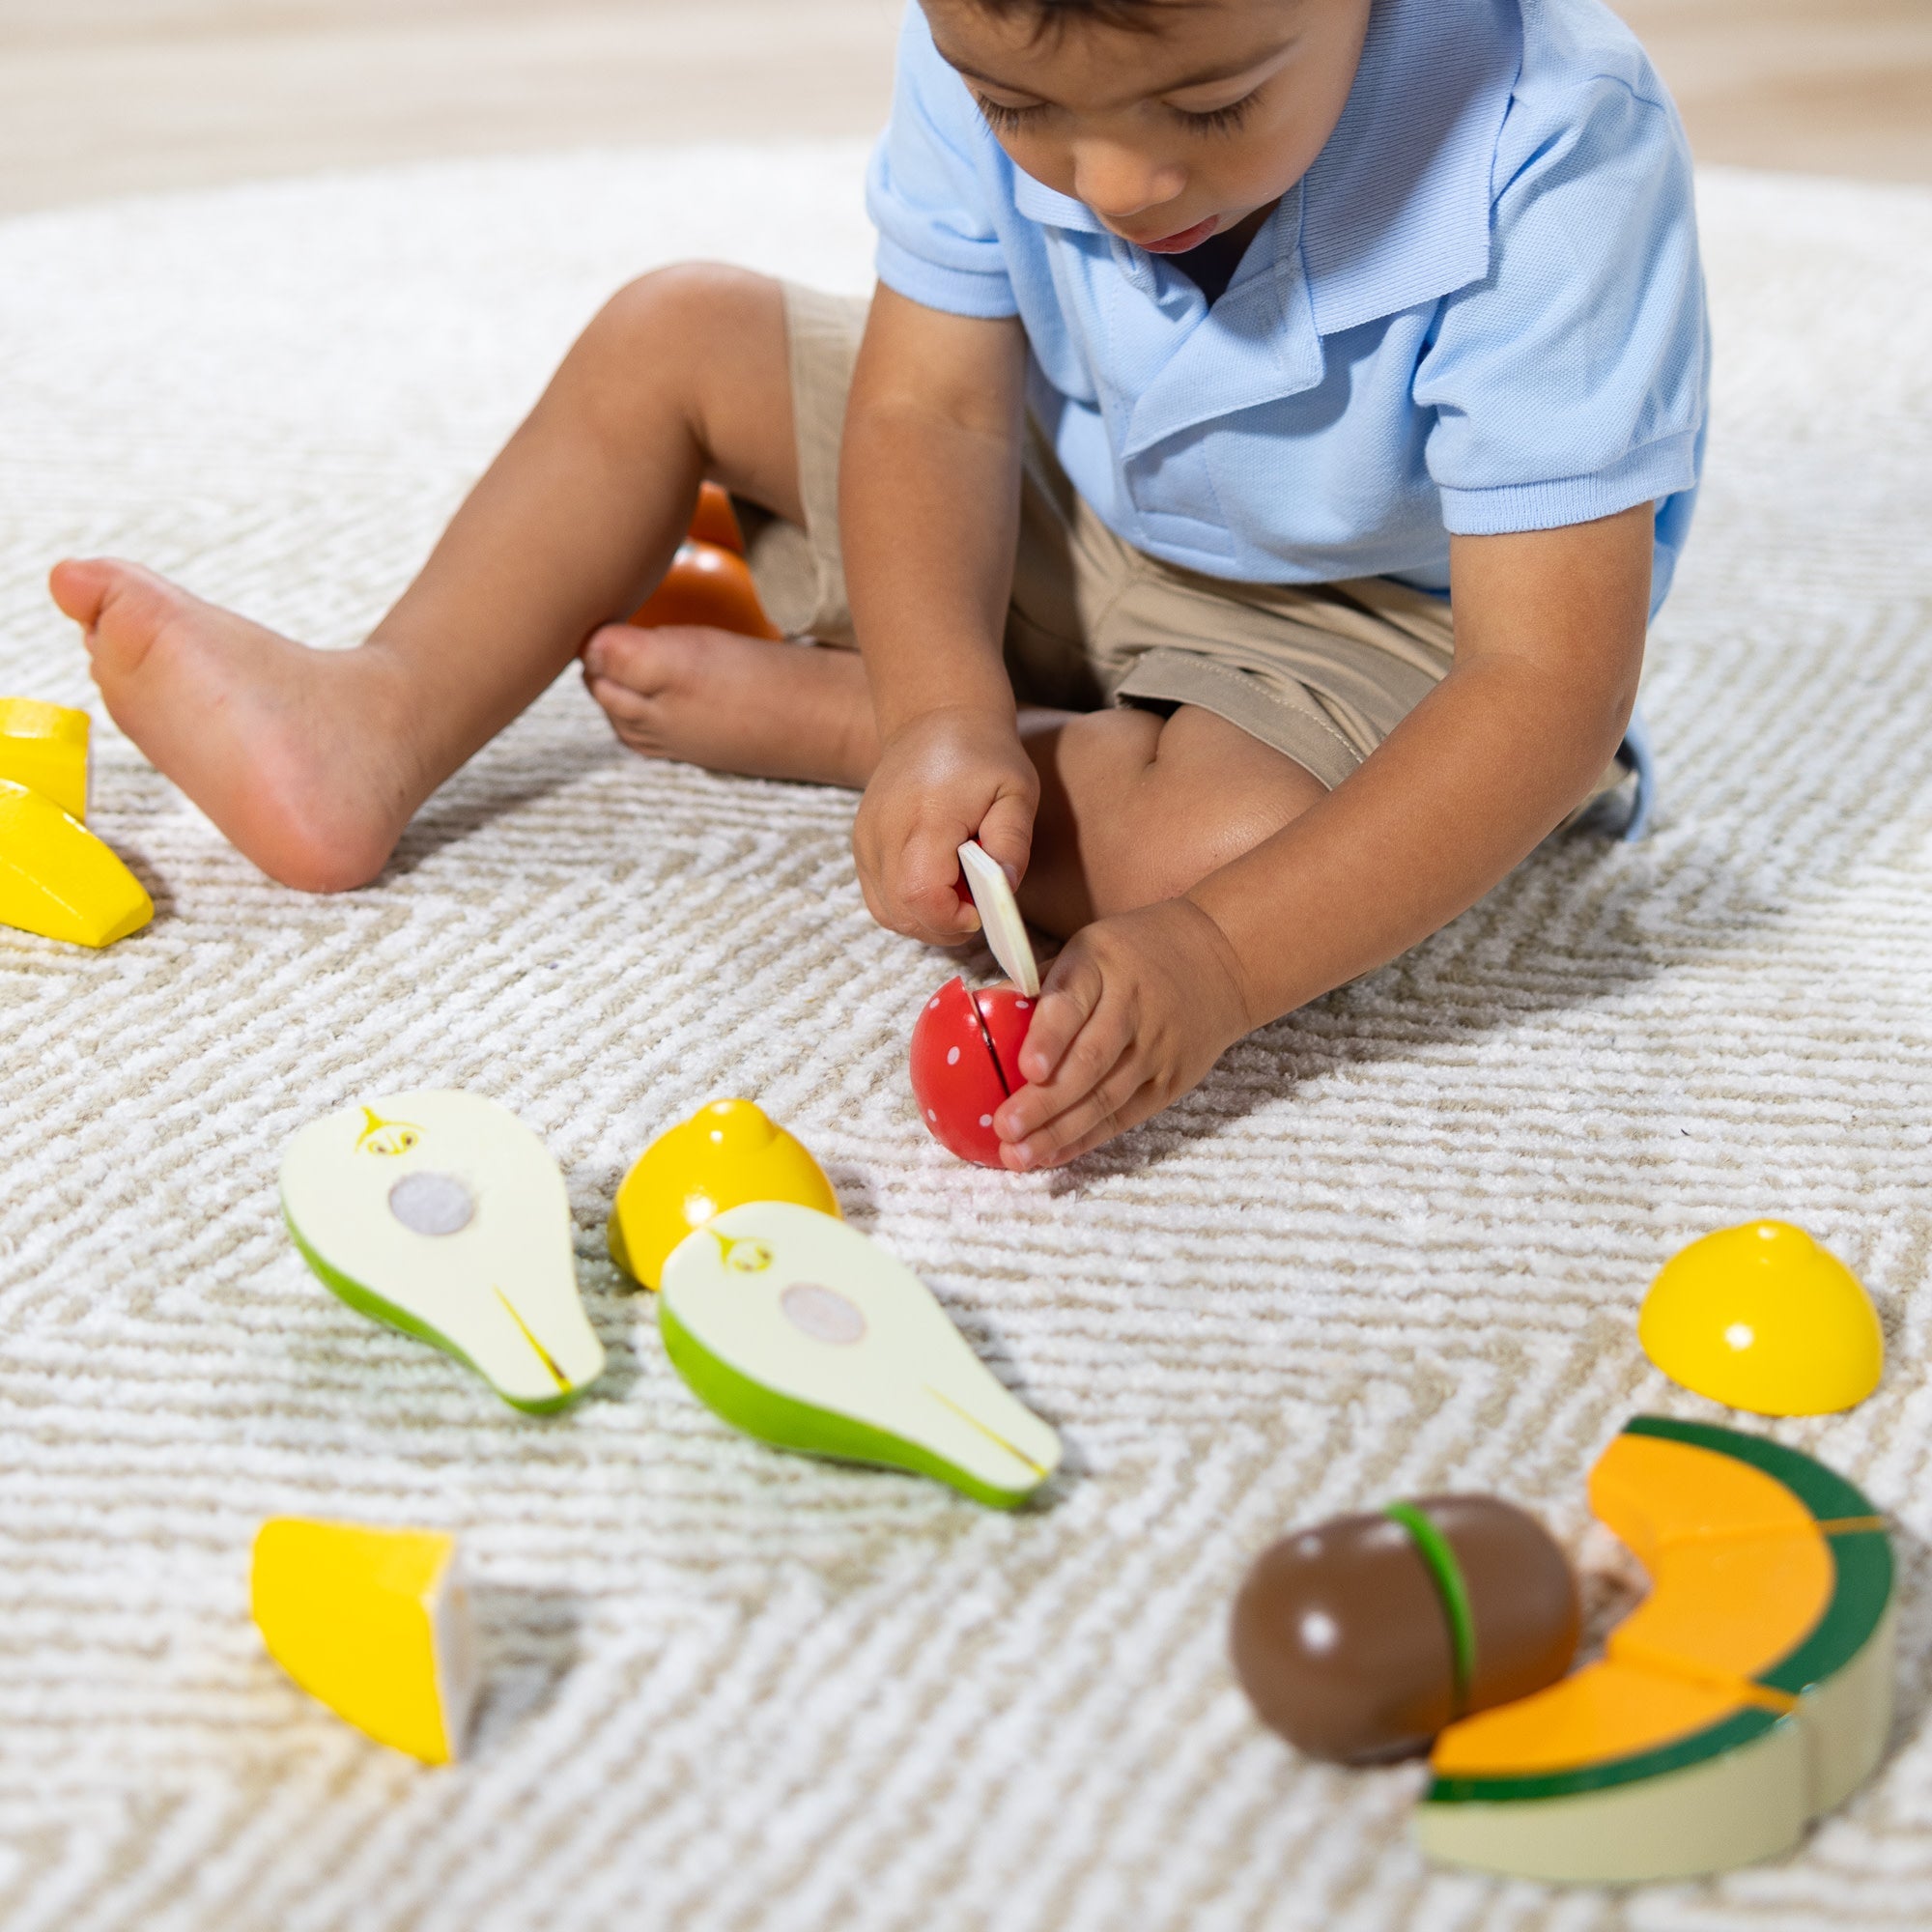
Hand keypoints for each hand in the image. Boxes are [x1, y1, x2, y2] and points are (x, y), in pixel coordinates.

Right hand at [853, 705, 1037, 944]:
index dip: (953, 918)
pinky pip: (879, 898)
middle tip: (975, 905)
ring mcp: (866, 839)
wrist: (934, 718)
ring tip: (958, 894)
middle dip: (943, 926)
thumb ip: (1012, 842)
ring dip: (925, 920)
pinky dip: (908, 907)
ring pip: (887, 913)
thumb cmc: (983, 755)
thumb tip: (1003, 887)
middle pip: (902, 912)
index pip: (922, 895)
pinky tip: (937, 886)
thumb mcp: (1017, 791)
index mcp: (927, 817)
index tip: (981, 910)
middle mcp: (885, 831)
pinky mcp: (861, 844)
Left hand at [993, 897, 1254, 1169]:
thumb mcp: (1089, 946)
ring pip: (1106, 1097)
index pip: (1073, 1003)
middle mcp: (1133, 1007)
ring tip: (1019, 1156)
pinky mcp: (1172, 1081)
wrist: (1222, 959)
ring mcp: (1157, 1048)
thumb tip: (983, 1019)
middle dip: (1045, 1101)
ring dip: (1060, 1131)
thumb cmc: (1134, 953)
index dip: (1050, 1038)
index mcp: (1102, 964)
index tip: (1027, 1070)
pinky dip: (1087, 1138)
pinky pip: (1125, 1116)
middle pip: (1089, 1061)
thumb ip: (1042, 985)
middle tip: (1006, 1129)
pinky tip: (1053, 1154)